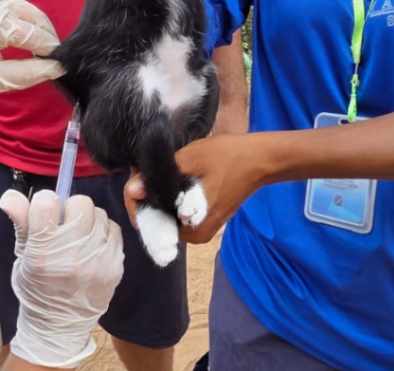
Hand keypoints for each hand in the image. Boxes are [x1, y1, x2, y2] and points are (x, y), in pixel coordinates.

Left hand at [0, 0, 65, 95]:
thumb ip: (27, 74)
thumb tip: (55, 68)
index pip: (35, 35)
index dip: (51, 51)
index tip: (62, 64)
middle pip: (35, 17)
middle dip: (47, 38)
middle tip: (55, 59)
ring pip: (28, 9)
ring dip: (38, 29)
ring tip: (42, 51)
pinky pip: (15, 6)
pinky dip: (25, 21)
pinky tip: (27, 39)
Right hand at [0, 189, 123, 368]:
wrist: (59, 326)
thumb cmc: (36, 288)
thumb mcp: (22, 257)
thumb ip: (20, 222)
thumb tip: (9, 196)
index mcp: (42, 252)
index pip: (47, 203)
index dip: (44, 203)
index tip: (44, 214)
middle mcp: (72, 255)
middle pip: (80, 203)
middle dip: (70, 209)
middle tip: (64, 225)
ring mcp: (97, 261)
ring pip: (99, 214)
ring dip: (88, 220)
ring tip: (79, 237)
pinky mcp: (115, 266)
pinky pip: (114, 229)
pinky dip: (103, 233)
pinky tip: (93, 245)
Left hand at [123, 134, 262, 244]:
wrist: (260, 159)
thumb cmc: (228, 157)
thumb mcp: (190, 159)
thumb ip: (159, 176)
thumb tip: (133, 190)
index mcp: (189, 229)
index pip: (148, 221)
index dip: (136, 197)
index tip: (138, 174)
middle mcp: (194, 236)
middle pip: (156, 218)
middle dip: (146, 195)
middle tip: (146, 168)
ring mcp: (201, 229)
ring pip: (166, 213)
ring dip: (158, 193)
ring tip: (156, 169)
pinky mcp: (207, 219)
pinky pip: (178, 211)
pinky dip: (171, 196)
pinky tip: (170, 176)